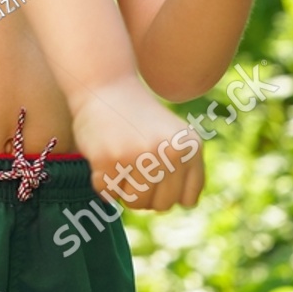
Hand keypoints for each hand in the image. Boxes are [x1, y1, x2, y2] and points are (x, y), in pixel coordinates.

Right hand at [72, 79, 204, 211]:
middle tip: (132, 171)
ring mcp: (140, 156)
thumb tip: (186, 205)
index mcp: (190, 148)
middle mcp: (170, 153)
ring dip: (123, 191)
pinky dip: (102, 183)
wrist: (105, 86)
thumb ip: (185, 167)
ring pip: (135, 203)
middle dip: (144, 195)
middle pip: (160, 205)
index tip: (155, 176)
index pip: (186, 200)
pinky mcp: (110, 159)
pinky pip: (107, 193)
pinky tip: (102, 160)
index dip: (167, 193)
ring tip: (119, 166)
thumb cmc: (138, 117)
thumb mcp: (174, 136)